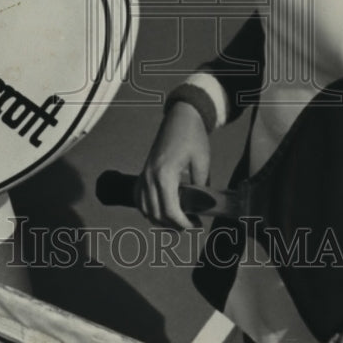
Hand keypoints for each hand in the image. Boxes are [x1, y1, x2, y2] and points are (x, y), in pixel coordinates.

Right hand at [136, 102, 209, 229]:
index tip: (197, 226)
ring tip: (178, 222)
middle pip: (156, 213)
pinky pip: (139, 197)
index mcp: (164, 174)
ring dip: (160, 220)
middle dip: (174, 225)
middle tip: (191, 225)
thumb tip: (202, 207)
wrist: (181, 116)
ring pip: (145, 208)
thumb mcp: (202, 161)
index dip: (183, 224)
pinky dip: (147, 209)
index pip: (170, 210)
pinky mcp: (143, 171)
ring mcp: (144, 174)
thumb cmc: (193, 136)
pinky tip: (160, 212)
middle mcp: (150, 176)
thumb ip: (200, 186)